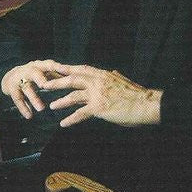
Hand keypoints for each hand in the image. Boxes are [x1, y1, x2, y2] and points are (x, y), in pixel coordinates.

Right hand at [1, 60, 62, 118]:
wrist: (9, 77)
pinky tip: (29, 116)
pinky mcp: (11, 89)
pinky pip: (17, 98)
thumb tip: (74, 79)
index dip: (56, 67)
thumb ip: (56, 75)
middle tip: (45, 86)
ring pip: (26, 88)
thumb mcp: (43, 72)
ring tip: (41, 109)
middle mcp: (28, 70)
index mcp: (39, 66)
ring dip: (34, 98)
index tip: (64, 71)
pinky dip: (23, 107)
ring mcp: (18, 79)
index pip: (48, 65)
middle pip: (34, 73)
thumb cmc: (32, 75)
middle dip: (39, 78)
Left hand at [39, 63, 161, 127]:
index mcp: (103, 74)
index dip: (67, 68)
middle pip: (72, 80)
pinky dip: (71, 119)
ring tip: (52, 107)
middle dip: (57, 82)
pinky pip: (80, 114)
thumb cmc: (137, 95)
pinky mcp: (99, 108)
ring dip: (61, 102)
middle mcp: (97, 81)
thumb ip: (114, 76)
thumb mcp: (123, 81)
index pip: (80, 69)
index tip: (55, 67)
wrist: (147, 104)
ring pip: (73, 96)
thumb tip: (112, 71)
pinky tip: (63, 123)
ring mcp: (97, 94)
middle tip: (45, 84)